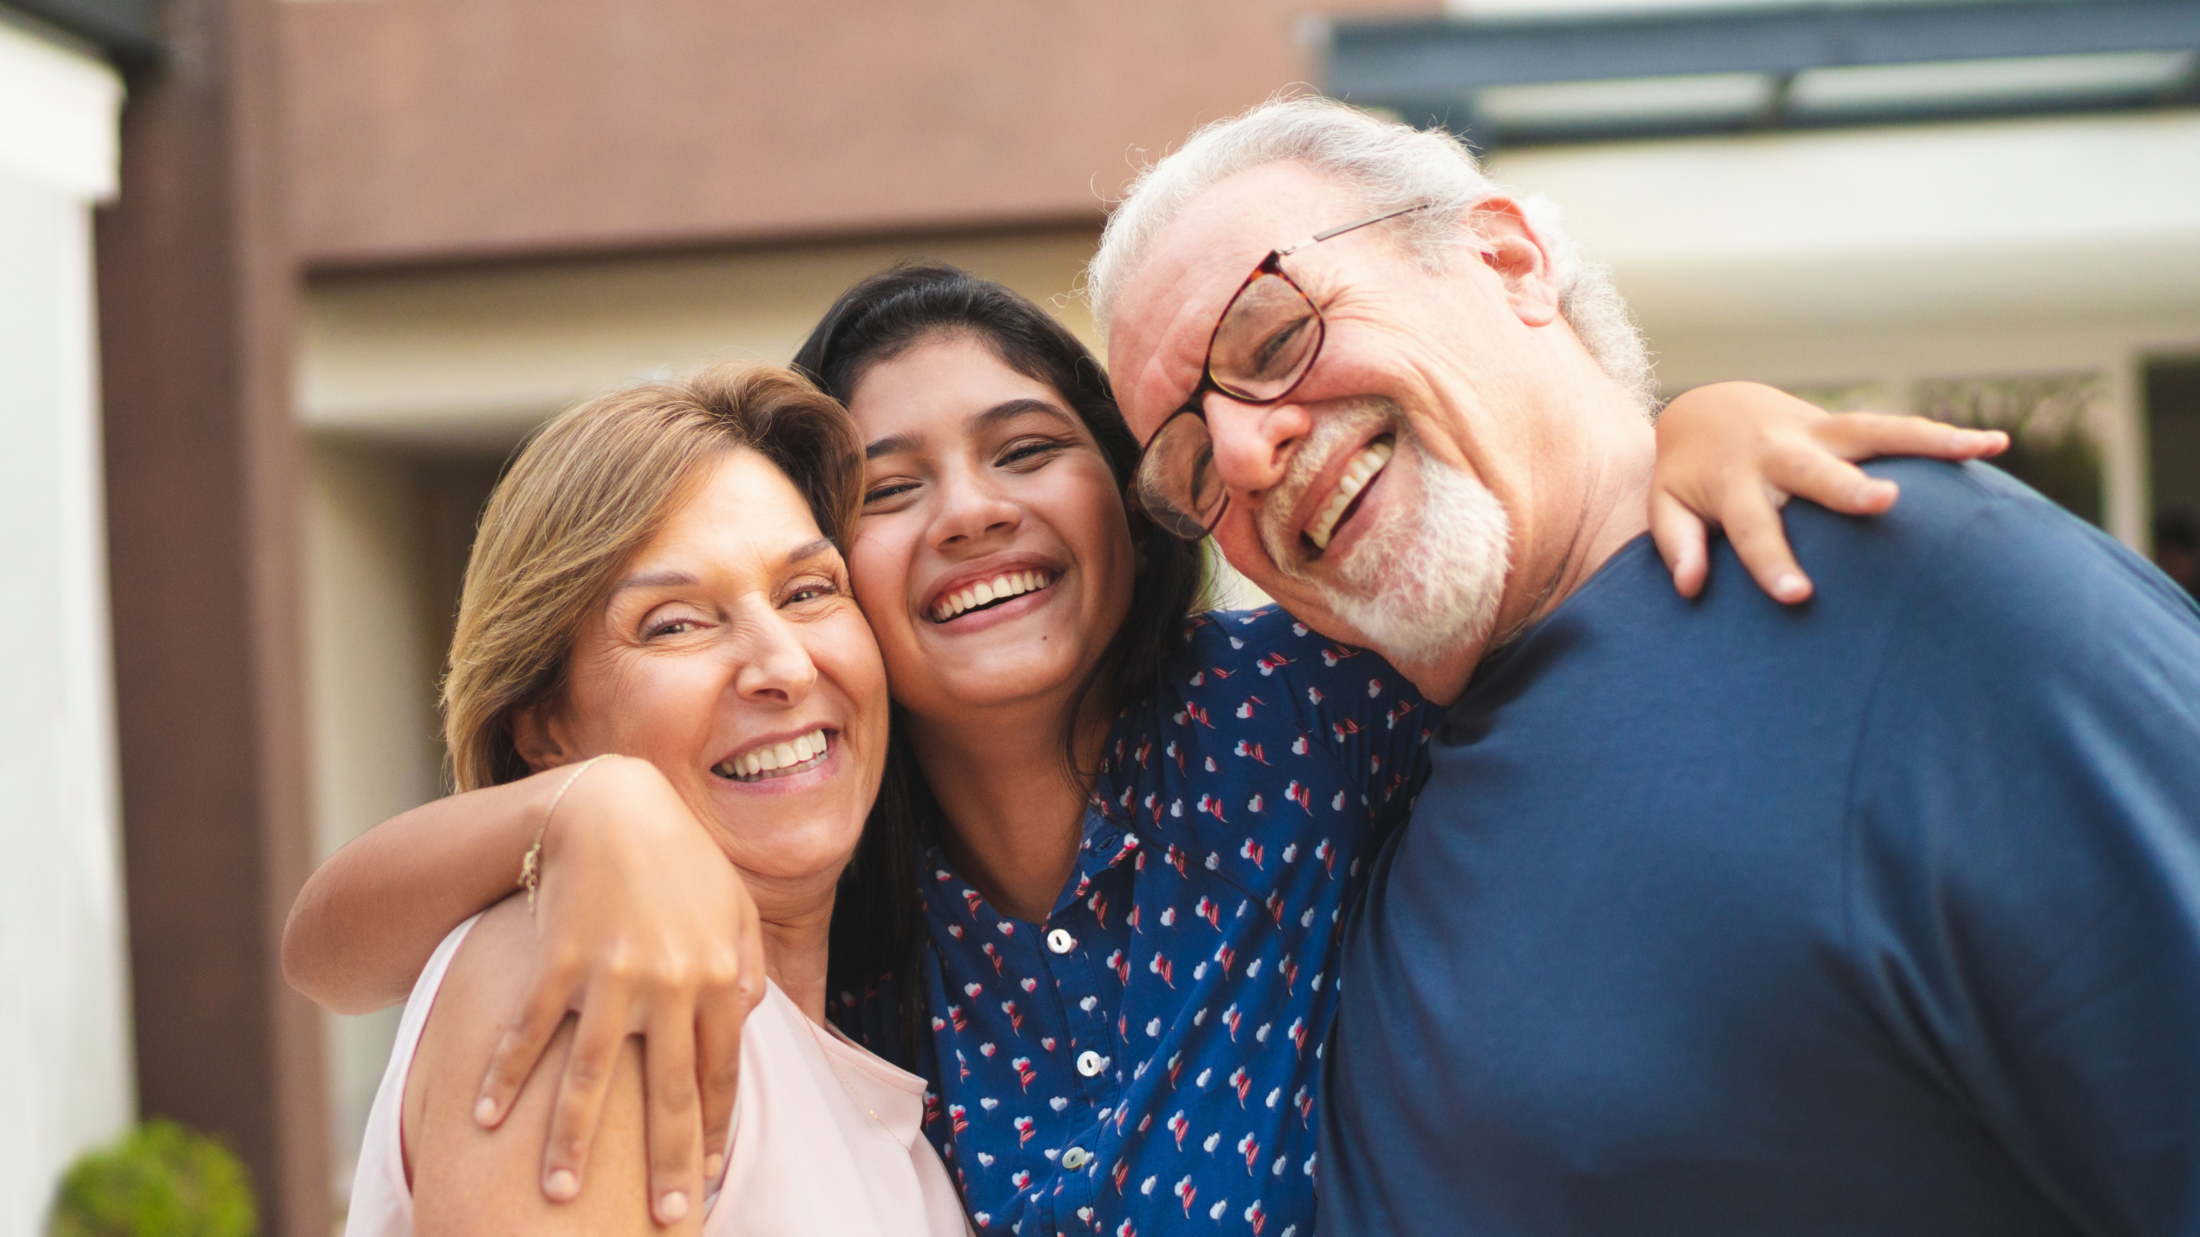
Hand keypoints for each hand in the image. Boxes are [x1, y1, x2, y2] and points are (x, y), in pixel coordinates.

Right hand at [470, 755, 763, 1226]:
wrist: (611, 805)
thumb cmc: (679, 856)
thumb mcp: (733, 904)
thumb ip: (748, 963)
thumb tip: (753, 1016)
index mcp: (719, 977)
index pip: (719, 1075)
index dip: (713, 1132)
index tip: (710, 1180)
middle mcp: (670, 986)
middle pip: (667, 1094)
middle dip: (667, 1164)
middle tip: (663, 1221)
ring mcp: (610, 976)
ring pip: (590, 1079)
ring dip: (571, 1144)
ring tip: (558, 1198)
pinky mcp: (557, 961)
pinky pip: (529, 1031)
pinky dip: (504, 1077)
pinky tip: (483, 1119)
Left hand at [1650, 382, 2007, 602]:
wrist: (1709, 411)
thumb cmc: (1691, 476)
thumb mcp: (1668, 508)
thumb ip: (1678, 545)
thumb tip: (1689, 587)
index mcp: (1734, 482)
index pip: (1754, 529)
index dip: (1773, 562)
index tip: (1798, 596)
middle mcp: (1779, 453)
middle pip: (1815, 472)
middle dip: (1848, 488)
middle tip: (1882, 504)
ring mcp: (1817, 433)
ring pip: (1872, 434)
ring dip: (1925, 442)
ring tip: (1979, 450)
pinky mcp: (1845, 426)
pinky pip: (1898, 429)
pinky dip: (1943, 435)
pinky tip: (1994, 446)